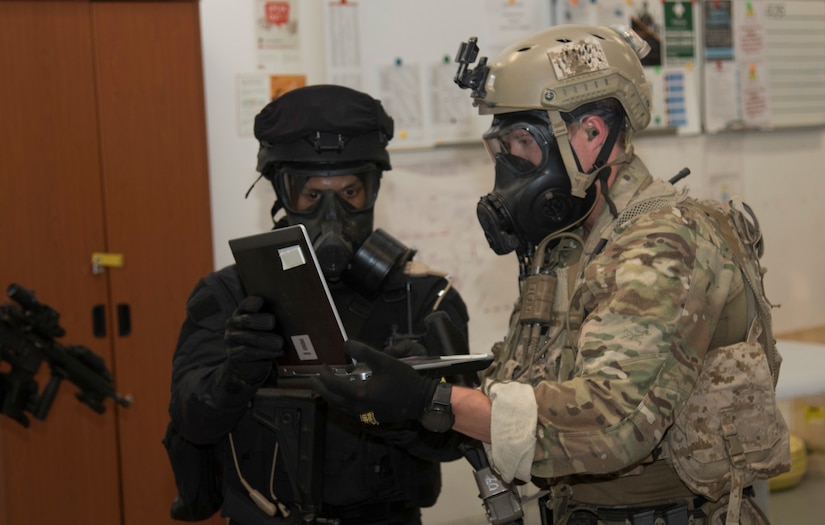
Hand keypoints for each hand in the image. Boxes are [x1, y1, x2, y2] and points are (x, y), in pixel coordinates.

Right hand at [224, 296, 283, 384]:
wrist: (250, 363)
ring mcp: (231, 340)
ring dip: (266, 342)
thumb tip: (291, 314)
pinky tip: (276, 353)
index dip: (252, 303)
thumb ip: (272, 319)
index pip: (246, 305)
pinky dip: (265, 354)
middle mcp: (234, 324)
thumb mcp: (266, 327)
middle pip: (246, 320)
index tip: (261, 301)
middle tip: (273, 323)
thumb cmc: (263, 339)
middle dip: (261, 321)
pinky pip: (249, 354)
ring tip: (279, 344)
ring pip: (249, 339)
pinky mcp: (234, 355)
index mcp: (242, 313)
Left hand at [312, 339, 437, 424]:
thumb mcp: (384, 361)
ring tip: (325, 386)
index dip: (324, 374)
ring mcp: (364, 415)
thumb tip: (345, 344)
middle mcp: (358, 407)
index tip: (322, 366)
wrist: (420, 401)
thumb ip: (363, 351)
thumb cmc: (403, 380)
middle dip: (321, 388)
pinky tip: (343, 395)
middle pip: (332, 398)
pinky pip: (349, 410)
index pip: (333, 384)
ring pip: (339, 406)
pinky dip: (341, 402)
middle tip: (314, 379)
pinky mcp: (370, 418)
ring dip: (330, 396)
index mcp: (360, 393)